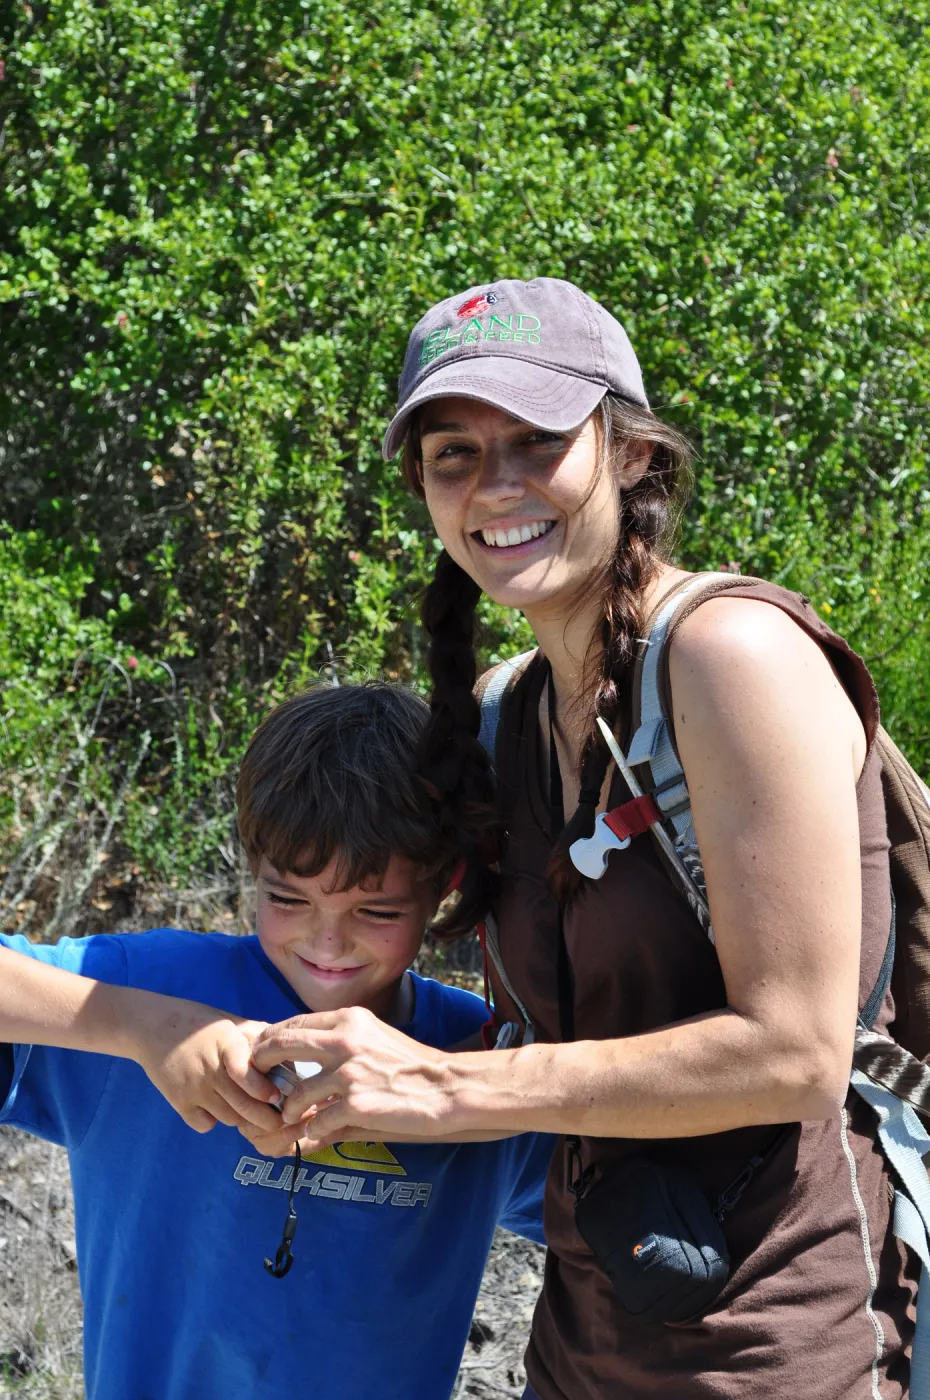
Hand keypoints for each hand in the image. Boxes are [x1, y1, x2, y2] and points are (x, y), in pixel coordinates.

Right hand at [132, 998, 284, 1135]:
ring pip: (228, 1117)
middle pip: (242, 1104)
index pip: (244, 1073)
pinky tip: (219, 1108)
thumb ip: (255, 1035)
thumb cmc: (198, 1024)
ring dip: (244, 1118)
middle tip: (280, 1121)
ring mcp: (192, 1088)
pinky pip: (205, 1124)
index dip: (262, 1089)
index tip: (276, 1097)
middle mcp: (209, 1068)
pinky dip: (215, 1122)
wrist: (152, 1027)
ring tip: (253, 1112)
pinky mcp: (178, 1102)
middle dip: (266, 1119)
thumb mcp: (228, 1022)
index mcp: (225, 1044)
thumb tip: (285, 1049)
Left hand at [246, 1006, 451, 1156]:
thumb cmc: (412, 1064)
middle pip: (282, 1046)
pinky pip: (317, 1121)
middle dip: (261, 1064)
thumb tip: (305, 1051)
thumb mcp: (375, 1037)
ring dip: (289, 1109)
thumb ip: (340, 1040)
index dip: (270, 1040)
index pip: (294, 1024)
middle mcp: (345, 1042)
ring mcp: (349, 1074)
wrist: (446, 1087)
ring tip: (293, 1116)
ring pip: (296, 1093)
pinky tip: (314, 1133)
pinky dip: (311, 1130)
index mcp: (349, 1020)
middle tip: (258, 1081)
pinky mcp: (356, 1105)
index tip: (261, 1054)